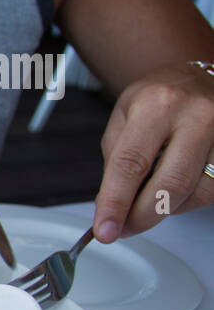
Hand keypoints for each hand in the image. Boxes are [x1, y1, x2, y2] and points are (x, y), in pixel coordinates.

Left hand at [94, 63, 213, 241]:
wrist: (196, 79)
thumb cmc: (158, 99)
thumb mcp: (123, 118)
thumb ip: (116, 162)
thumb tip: (110, 209)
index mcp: (157, 104)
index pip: (131, 163)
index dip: (115, 203)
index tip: (105, 231)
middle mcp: (197, 115)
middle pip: (169, 185)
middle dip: (142, 217)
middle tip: (124, 228)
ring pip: (195, 194)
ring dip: (165, 209)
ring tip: (149, 199)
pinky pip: (211, 192)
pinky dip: (187, 201)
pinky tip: (173, 191)